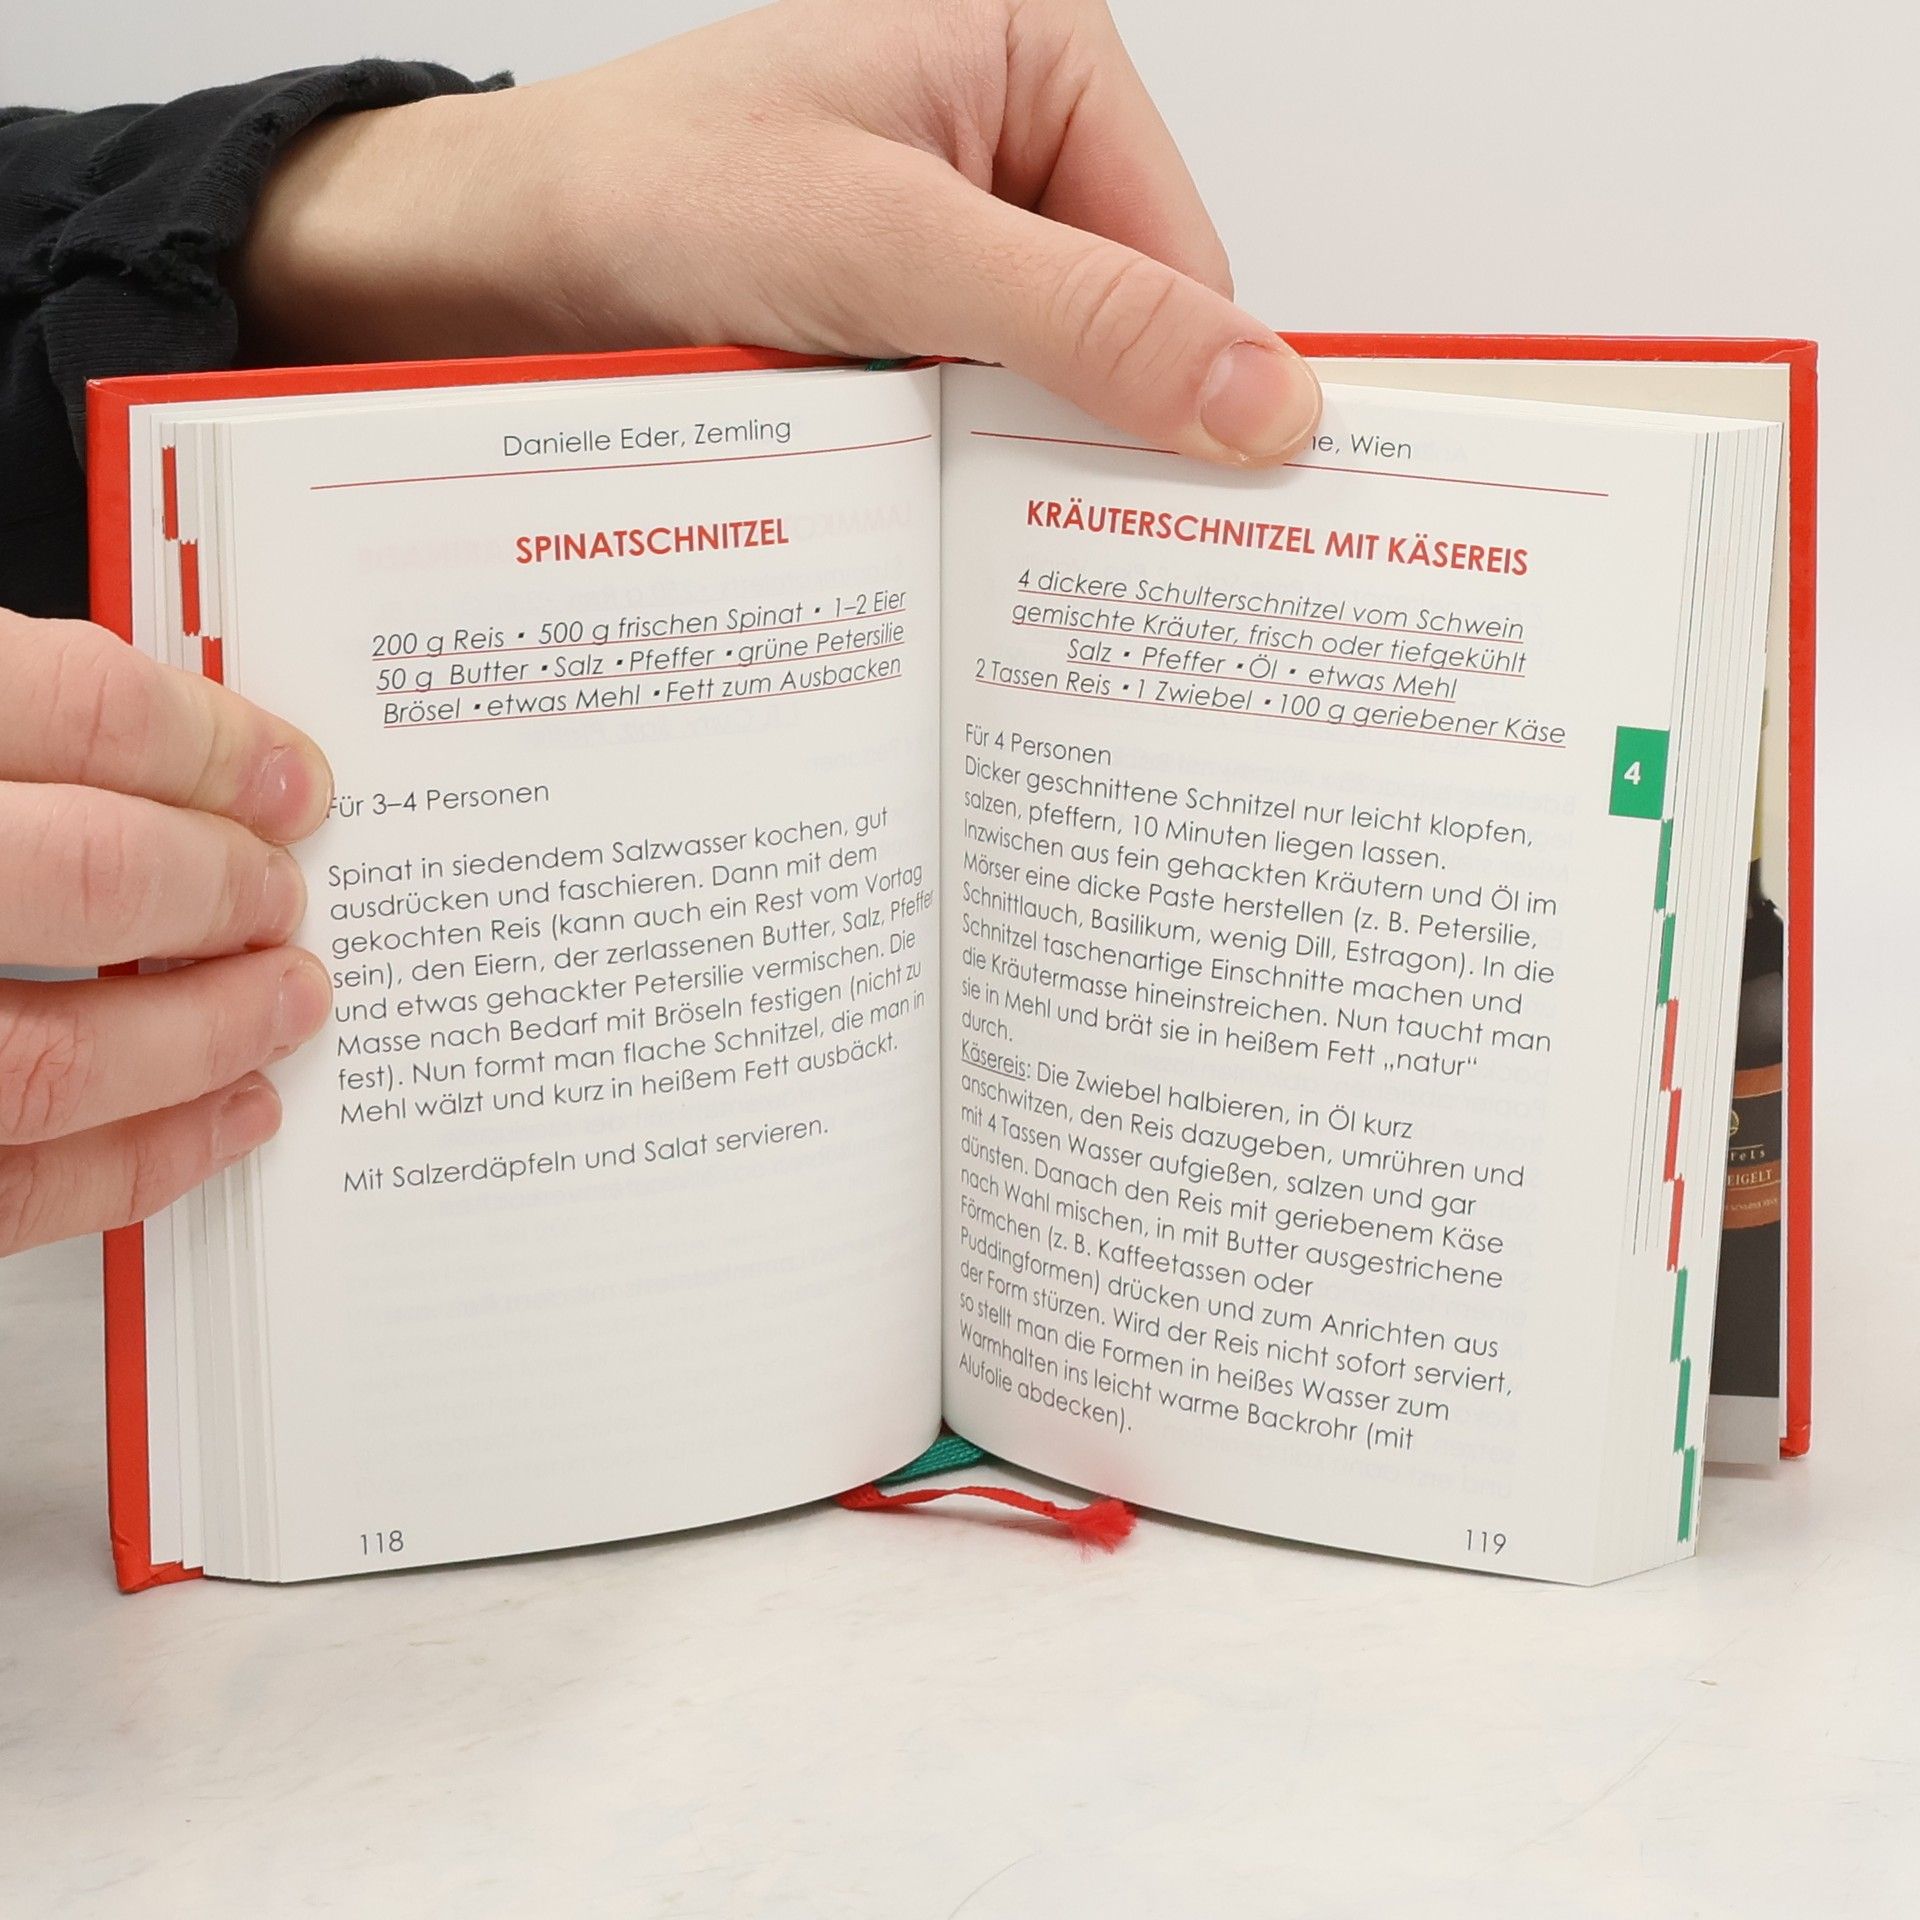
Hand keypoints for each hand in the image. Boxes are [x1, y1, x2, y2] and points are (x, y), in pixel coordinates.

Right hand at [0, 611, 333, 1255]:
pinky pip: (16, 1189)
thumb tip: (182, 746)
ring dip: (207, 1036)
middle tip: (289, 896)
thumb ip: (18, 728)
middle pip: (94, 878)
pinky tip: (227, 1120)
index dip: (211, 742)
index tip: (292, 778)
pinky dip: (140, 1163)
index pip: (70, 706)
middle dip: (227, 887)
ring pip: (58, 1059)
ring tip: (289, 1002)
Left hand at [235, 0, 1318, 464]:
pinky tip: (923, 505)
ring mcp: (957, 236)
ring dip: (1014, 460)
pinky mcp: (906, 316)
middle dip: (1094, 433)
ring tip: (961, 509)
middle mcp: (1012, 141)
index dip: (1194, 391)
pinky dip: (960, 472)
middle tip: (1065, 541)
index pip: (1188, 259)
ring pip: (1057, 386)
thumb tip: (1262, 395)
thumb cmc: (652, 190)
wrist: (494, 262)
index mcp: (1040, 60)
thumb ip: (1085, 318)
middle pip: (1130, 329)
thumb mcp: (889, 245)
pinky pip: (983, 412)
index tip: (1201, 515)